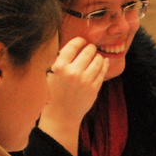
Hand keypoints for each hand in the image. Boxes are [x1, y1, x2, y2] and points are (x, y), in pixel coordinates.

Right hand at [39, 37, 108, 155]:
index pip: (73, 45)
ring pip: (98, 60)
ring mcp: (85, 81)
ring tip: (95, 57)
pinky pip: (103, 71)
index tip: (82, 41)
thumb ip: (62, 60)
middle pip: (89, 50)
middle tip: (90, 49)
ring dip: (98, 56)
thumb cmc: (54, 93)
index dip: (80, 40)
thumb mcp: (51, 74)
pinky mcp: (94, 88)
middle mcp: (73, 72)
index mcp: (59, 67)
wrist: (61, 115)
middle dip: (90, 48)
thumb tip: (76, 45)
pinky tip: (102, 63)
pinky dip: (104, 65)